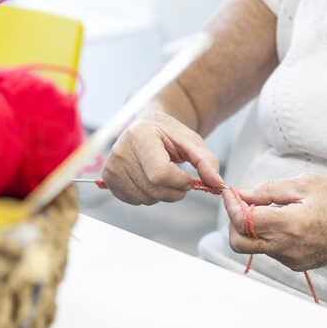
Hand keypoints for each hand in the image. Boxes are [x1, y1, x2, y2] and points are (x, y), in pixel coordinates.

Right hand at [100, 110, 222, 204]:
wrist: (147, 127)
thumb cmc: (168, 134)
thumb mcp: (191, 141)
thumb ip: (206, 161)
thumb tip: (217, 184)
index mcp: (140, 135)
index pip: (160, 173)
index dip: (179, 181)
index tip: (187, 177)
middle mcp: (120, 150)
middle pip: (154, 189)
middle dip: (174, 191)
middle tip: (179, 179)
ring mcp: (112, 166)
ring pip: (145, 198)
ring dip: (162, 194)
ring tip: (163, 176)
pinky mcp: (109, 178)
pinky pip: (134, 201)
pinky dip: (148, 196)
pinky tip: (149, 180)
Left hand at [221, 173, 326, 270]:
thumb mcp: (306, 184)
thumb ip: (268, 190)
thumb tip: (241, 194)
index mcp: (291, 225)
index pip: (243, 221)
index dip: (231, 204)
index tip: (230, 192)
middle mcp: (288, 248)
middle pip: (238, 243)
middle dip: (233, 222)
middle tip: (243, 204)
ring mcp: (292, 260)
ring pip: (253, 246)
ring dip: (252, 227)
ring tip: (273, 209)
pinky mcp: (296, 265)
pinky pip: (270, 250)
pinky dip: (267, 235)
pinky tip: (284, 220)